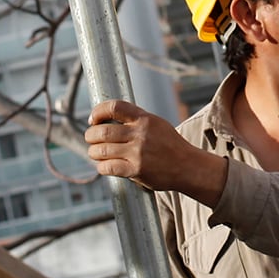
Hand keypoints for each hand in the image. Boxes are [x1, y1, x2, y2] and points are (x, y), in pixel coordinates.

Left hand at [87, 100, 227, 204]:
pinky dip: (101, 167)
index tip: (93, 119)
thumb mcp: (156, 124)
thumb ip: (136, 119)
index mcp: (144, 119)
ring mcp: (138, 153)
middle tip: (91, 139)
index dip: (98, 111)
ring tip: (95, 153)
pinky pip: (108, 167)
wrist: (188, 166)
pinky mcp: (136, 170)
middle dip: (91, 136)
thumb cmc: (170, 144)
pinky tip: (104, 166)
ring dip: (93, 152)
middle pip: (102, 131)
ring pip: (101, 150)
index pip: (114, 107)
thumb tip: (108, 116)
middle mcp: (140, 134)